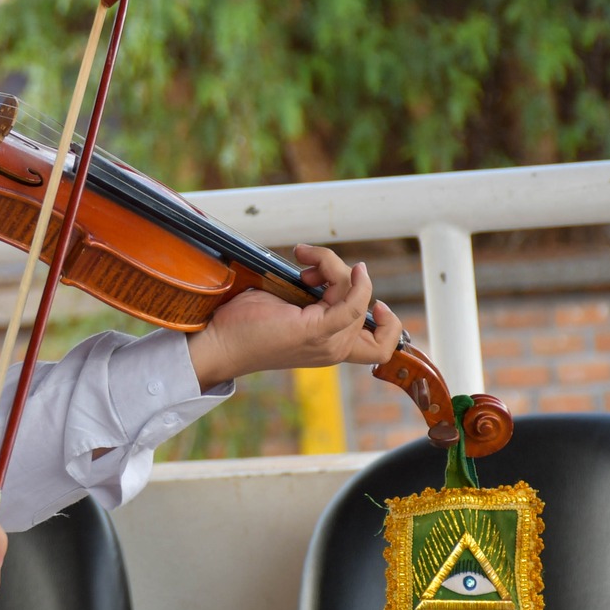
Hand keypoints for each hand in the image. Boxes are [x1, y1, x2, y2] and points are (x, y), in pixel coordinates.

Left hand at [185, 243, 405, 389]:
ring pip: (354, 294)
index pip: (378, 346)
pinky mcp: (316, 331)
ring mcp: (328, 342)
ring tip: (302, 261)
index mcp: (330, 346)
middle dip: (340, 273)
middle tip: (306, 267)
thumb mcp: (287, 307)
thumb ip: (313, 296)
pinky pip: (352, 303)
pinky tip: (339, 266)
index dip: (389, 325)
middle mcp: (335, 348)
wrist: (219, 342)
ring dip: (332, 267)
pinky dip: (353, 281)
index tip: (376, 301)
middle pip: (362, 303)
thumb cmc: (245, 325)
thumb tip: (321, 270)